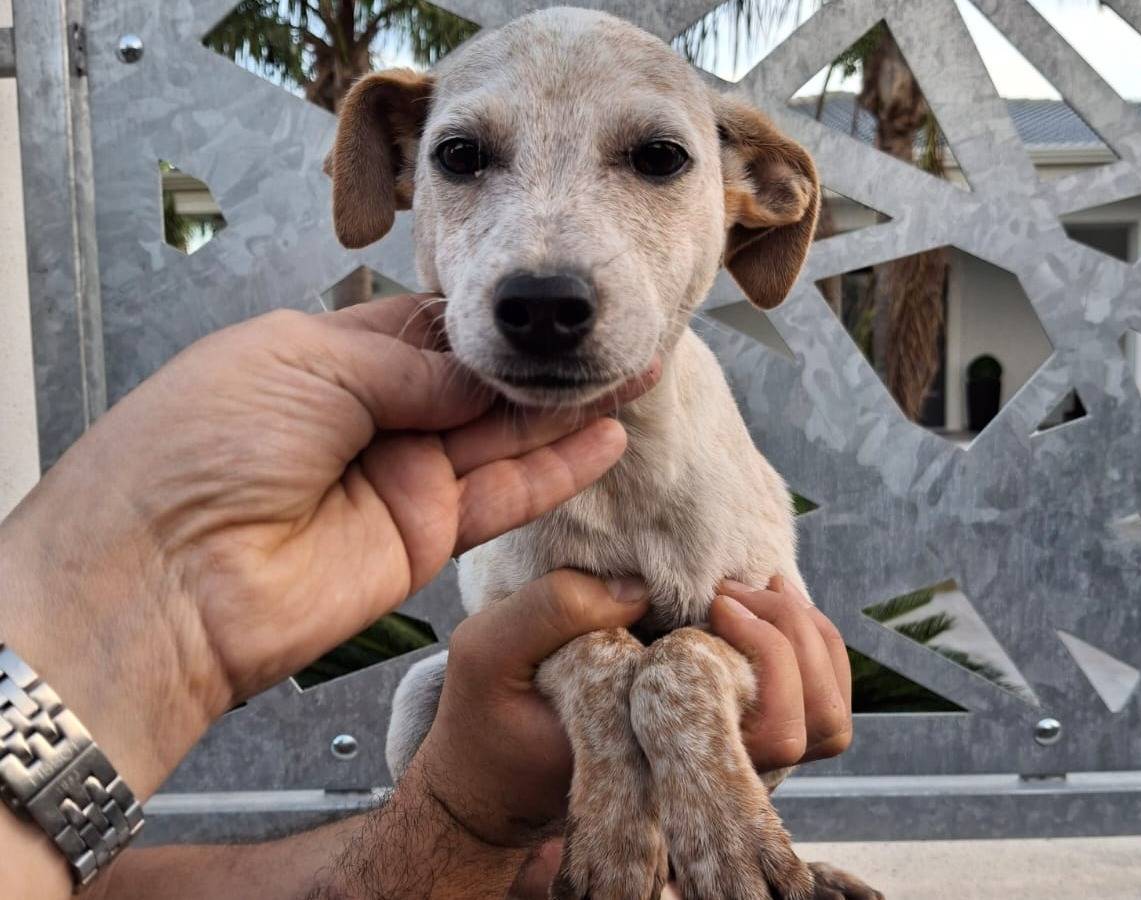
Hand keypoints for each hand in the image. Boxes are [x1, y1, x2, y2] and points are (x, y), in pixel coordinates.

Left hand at [0, 295, 657, 799]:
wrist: (166, 578)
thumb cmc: (205, 446)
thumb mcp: (307, 363)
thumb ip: (410, 361)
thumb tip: (483, 364)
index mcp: (327, 360)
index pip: (429, 328)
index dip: (491, 318)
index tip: (549, 296)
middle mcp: (371, 418)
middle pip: (476, 383)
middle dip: (540, 359)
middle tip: (609, 328)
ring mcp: (402, 480)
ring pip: (501, 437)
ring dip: (565, 409)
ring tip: (631, 370)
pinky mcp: (426, 539)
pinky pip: (504, 497)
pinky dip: (556, 470)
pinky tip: (606, 439)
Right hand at [463, 572, 852, 898]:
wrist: (494, 775)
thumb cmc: (489, 718)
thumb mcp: (489, 654)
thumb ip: (552, 610)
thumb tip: (641, 585)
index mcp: (659, 759)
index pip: (767, 726)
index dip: (762, 651)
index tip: (716, 600)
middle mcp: (706, 775)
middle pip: (811, 724)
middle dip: (790, 636)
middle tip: (733, 590)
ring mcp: (725, 764)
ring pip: (828, 721)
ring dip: (810, 641)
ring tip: (757, 590)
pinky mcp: (728, 743)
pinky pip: (815, 708)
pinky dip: (811, 647)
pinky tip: (767, 602)